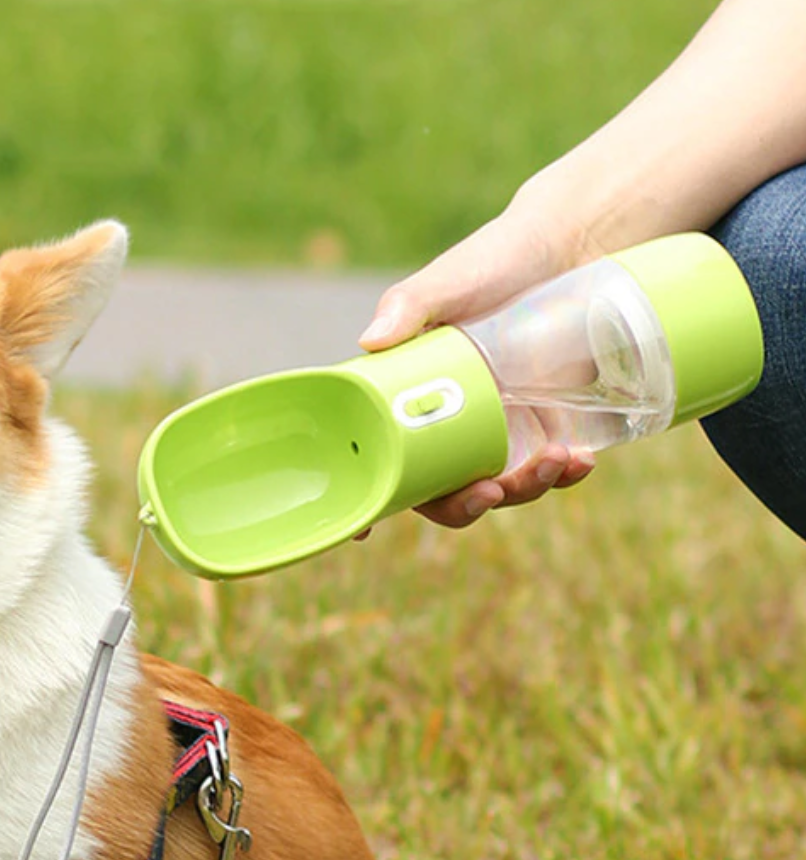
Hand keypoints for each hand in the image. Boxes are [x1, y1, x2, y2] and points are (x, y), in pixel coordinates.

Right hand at [358, 187, 601, 525]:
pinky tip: (580, 461)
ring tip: (556, 460)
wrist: (571, 245)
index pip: (377, 458)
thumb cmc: (495, 259)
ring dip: (521, 491)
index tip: (360, 533)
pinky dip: (564, 475)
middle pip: (438, 493)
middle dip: (462, 507)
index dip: (367, 501)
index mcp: (406, 399)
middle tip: (489, 491)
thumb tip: (371, 340)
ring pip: (496, 489)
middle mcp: (445, 425)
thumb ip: (408, 306)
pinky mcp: (544, 427)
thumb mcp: (447, 281)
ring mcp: (496, 431)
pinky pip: (547, 471)